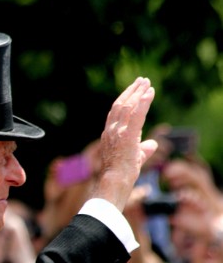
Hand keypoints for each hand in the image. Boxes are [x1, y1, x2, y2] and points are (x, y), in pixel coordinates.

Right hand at [90, 77, 157, 210]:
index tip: (135, 90)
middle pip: (120, 105)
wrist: (115, 181)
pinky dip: (143, 103)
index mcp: (109, 134)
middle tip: (142, 81)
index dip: (125, 99)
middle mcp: (110, 130)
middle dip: (132, 91)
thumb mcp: (134, 158)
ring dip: (138, 93)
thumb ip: (143, 148)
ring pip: (127, 107)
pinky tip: (149, 93)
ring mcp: (117, 133)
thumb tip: (154, 144)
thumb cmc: (122, 173)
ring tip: (147, 84)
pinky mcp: (127, 136)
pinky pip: (136, 115)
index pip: (116, 112)